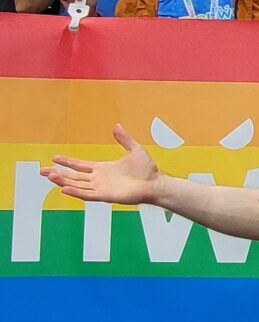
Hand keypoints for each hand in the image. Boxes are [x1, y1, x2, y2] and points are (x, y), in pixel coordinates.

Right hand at [41, 125, 159, 205]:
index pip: (80, 165)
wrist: (155, 182)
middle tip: (42, 171)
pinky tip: (64, 188)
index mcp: (102, 169)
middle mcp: (99, 179)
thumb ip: (124, 139)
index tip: (54, 157)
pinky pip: (88, 194)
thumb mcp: (134, 149)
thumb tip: (116, 126)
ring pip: (77, 185)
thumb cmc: (147, 169)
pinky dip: (76, 191)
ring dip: (63, 181)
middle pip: (74, 176)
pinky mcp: (106, 195)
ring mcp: (101, 188)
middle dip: (58, 173)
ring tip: (49, 176)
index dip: (67, 162)